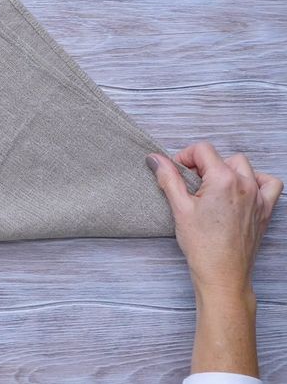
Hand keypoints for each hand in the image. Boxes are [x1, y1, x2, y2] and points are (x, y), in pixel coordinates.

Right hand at [147, 142, 282, 375]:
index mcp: (223, 179)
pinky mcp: (265, 209)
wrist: (222, 274)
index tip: (176, 172)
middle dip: (203, 166)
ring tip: (211, 189)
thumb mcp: (179, 208)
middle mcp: (245, 184)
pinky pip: (269, 184)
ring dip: (226, 171)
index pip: (202, 150)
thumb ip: (168, 177)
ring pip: (243, 167)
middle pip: (221, 157)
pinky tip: (240, 191)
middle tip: (190, 186)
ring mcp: (258, 196)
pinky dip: (256, 181)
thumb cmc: (202, 245)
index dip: (184, 157)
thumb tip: (156, 158)